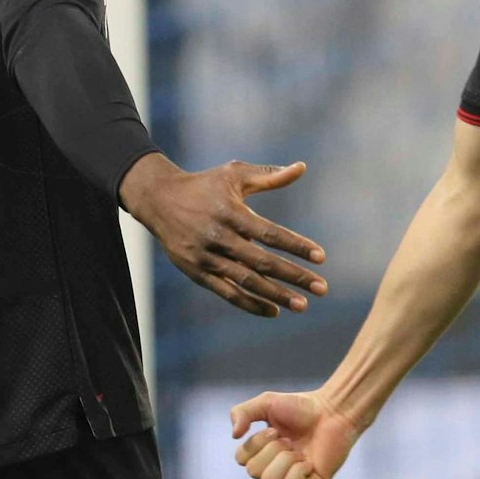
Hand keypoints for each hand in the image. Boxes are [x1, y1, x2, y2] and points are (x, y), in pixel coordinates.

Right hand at [119, 155, 326, 317]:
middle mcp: (218, 237)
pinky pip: (227, 293)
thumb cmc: (204, 185)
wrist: (158, 200)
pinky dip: (251, 304)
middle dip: (293, 276)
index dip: (295, 246)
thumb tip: (301, 167)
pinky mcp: (197, 273)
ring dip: (276, 295)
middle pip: (261, 262)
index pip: (269, 233)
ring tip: (302, 305)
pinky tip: (274, 311)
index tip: (321, 257)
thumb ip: (269, 176)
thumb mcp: (234, 174)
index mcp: (230, 212)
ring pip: (246, 282)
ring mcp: (206, 258)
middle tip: (321, 288)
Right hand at [229, 390, 361, 478]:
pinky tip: (309, 461)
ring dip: (284, 459)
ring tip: (299, 450)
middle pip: (253, 472)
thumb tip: (234, 436)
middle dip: (271, 450)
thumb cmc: (301, 407)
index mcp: (262, 453)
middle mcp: (274, 469)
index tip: (275, 429)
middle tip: (289, 439)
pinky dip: (299, 469)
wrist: (333, 412)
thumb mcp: (266, 403)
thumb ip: (242, 412)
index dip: (256, 443)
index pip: (241, 459)